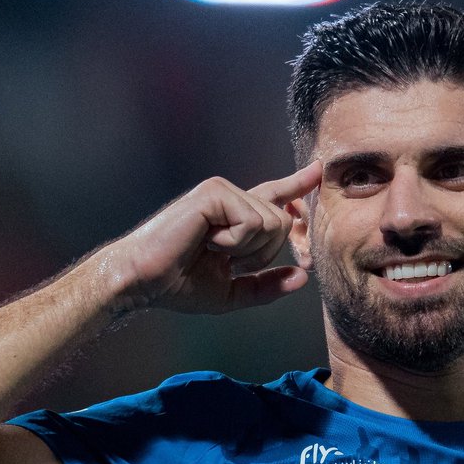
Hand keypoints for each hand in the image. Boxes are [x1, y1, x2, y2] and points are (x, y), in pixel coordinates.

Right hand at [99, 161, 321, 314]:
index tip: (318, 171)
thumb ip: (267, 286)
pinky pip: (253, 222)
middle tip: (226, 260)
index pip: (274, 197)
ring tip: (213, 250)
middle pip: (283, 221)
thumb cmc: (178, 285)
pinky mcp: (214, 192)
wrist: (145, 280)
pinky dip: (235, 242)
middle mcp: (231, 198)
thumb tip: (302, 278)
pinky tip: (208, 242)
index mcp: (235, 217)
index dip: (298, 185)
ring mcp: (222, 191)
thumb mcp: (233, 293)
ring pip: (272, 221)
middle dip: (263, 253)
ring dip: (247, 249)